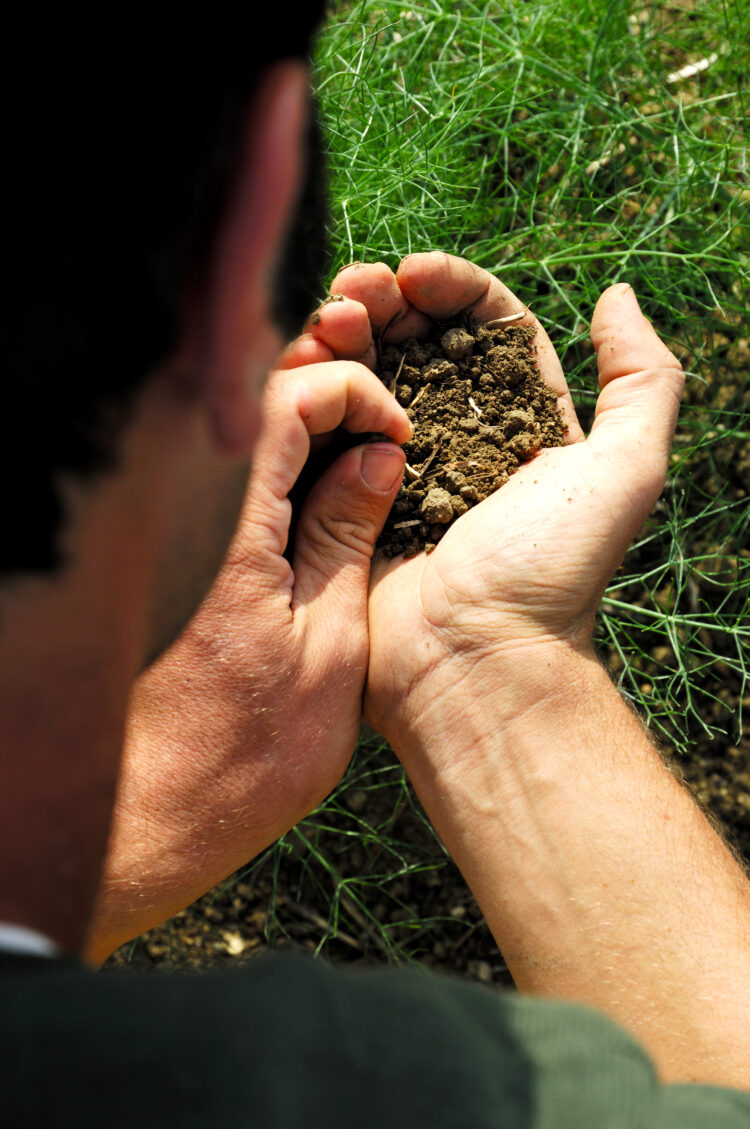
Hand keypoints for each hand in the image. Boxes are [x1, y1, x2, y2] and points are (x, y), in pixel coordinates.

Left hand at [87, 356, 410, 961]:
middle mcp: (198, 517)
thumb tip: (378, 454)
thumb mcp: (331, 644)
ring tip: (372, 462)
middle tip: (389, 434)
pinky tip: (330, 502)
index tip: (398, 434)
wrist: (155, 814)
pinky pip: (238, 484)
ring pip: (248, 440)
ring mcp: (187, 536)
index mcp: (235, 527)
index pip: (284, 396)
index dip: (351, 392)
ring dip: (313, 432)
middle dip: (331, 396)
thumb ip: (347, 537)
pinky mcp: (186, 560)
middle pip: (257, 400)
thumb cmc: (249, 750)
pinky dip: (288, 473)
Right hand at [299, 253, 682, 742]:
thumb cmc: (549, 571)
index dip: (452, 286)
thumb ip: (642, 380)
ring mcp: (397, 467)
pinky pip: (327, 427)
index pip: (486, 325)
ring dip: (346, 331)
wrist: (472, 662)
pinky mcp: (348, 496)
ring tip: (329, 315)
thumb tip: (616, 297)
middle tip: (357, 287)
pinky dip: (314, 384)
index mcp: (523, 422)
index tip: (415, 272)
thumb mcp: (626, 472)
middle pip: (419, 341)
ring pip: (368, 374)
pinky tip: (305, 360)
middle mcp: (460, 437)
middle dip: (388, 300)